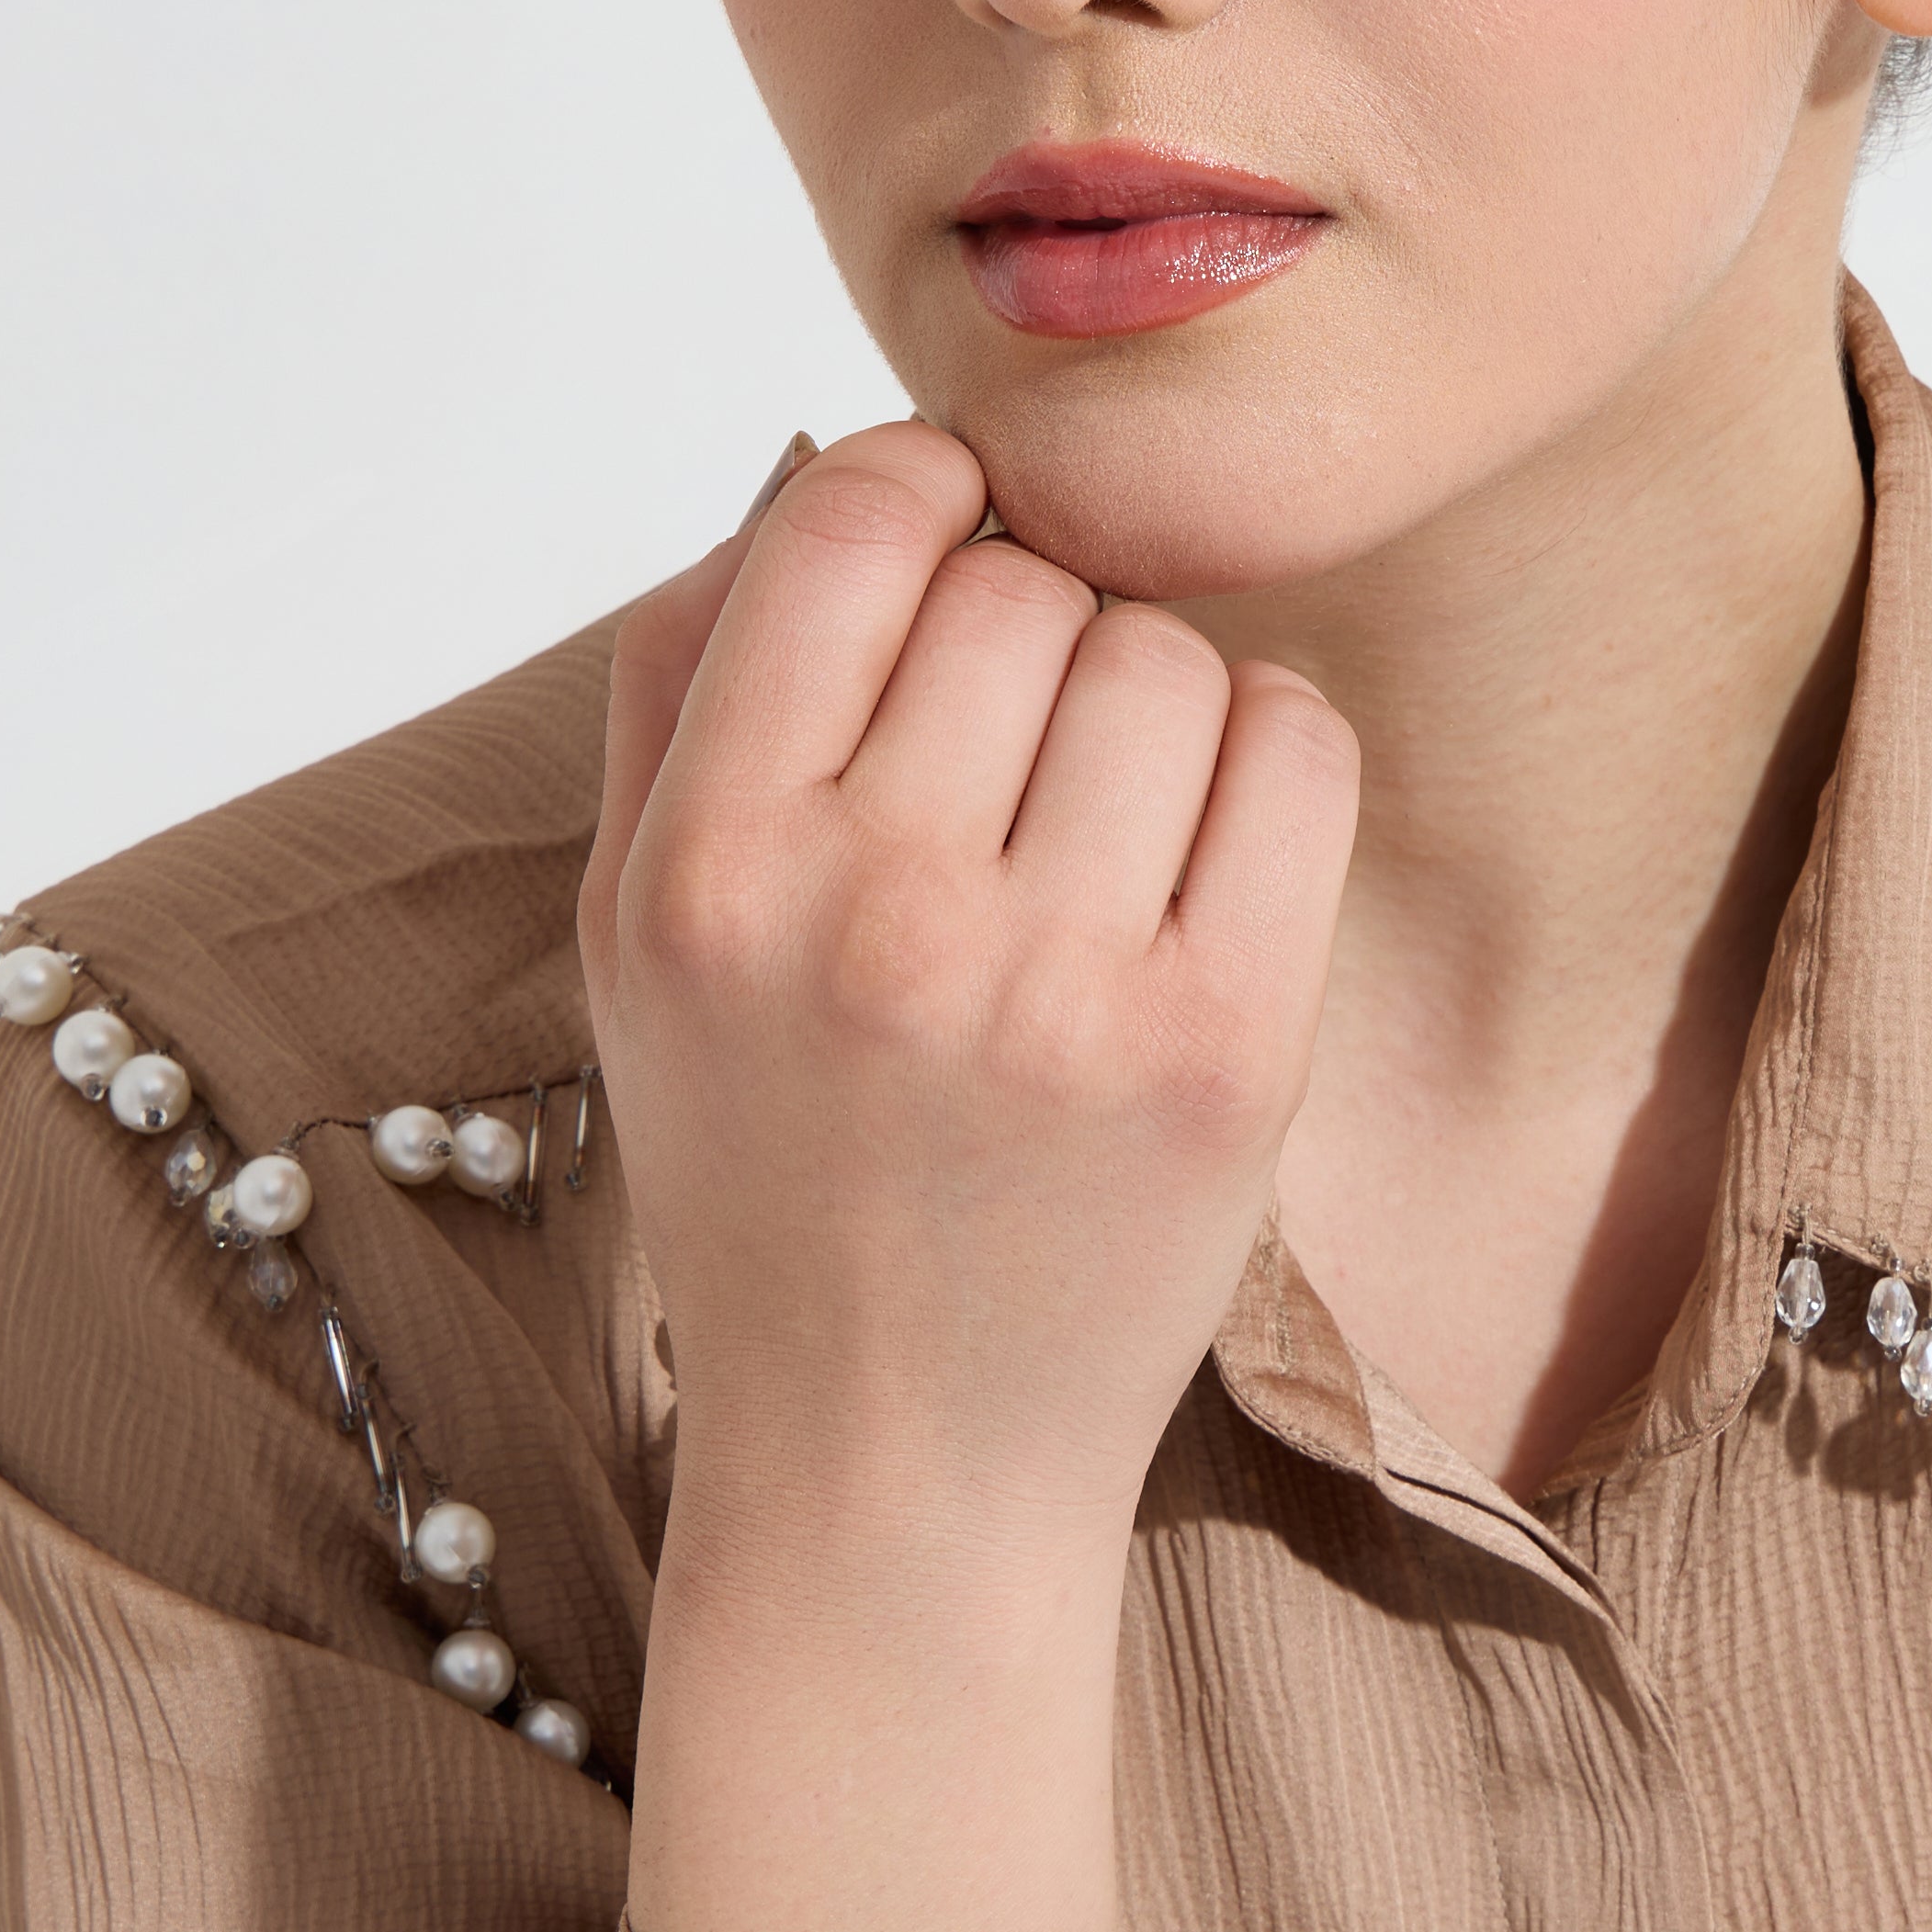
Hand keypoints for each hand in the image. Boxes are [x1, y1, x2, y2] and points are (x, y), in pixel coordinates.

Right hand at [578, 424, 1357, 1931]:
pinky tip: (1208, 848)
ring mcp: (1059, 991)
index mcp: (711, 870)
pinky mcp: (1226, 1051)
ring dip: (1155, 703)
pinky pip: (1298, 752)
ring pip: (1168, 656)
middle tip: (1023, 752)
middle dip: (1039, 630)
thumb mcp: (632, 938)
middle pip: (1025, 587)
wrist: (895, 1463)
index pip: (850, 525)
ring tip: (1104, 826)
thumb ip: (680, 689)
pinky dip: (1270, 758)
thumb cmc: (770, 1172)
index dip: (924, 497)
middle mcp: (876, 918)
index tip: (952, 548)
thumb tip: (815, 468)